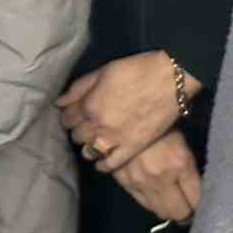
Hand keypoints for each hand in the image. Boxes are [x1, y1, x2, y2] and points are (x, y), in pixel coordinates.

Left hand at [57, 51, 199, 172]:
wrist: (172, 77)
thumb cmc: (139, 68)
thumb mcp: (105, 70)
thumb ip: (80, 87)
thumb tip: (59, 102)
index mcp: (89, 105)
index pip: (67, 118)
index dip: (71, 114)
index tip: (78, 112)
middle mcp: (97, 125)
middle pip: (77, 136)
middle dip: (81, 129)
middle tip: (90, 123)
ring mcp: (115, 139)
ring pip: (90, 151)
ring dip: (90, 146)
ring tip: (98, 139)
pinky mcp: (133, 147)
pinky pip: (111, 163)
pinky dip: (103, 164)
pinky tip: (102, 161)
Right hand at [111, 130, 200, 224]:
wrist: (124, 119)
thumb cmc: (162, 125)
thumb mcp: (183, 141)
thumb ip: (189, 165)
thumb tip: (197, 186)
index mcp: (181, 164)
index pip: (196, 199)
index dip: (202, 204)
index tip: (204, 203)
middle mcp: (162, 179)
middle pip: (179, 213)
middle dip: (188, 213)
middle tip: (191, 207)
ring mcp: (142, 184)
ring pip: (161, 212)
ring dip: (170, 210)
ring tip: (177, 203)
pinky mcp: (126, 185)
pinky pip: (144, 204)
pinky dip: (154, 204)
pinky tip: (160, 197)